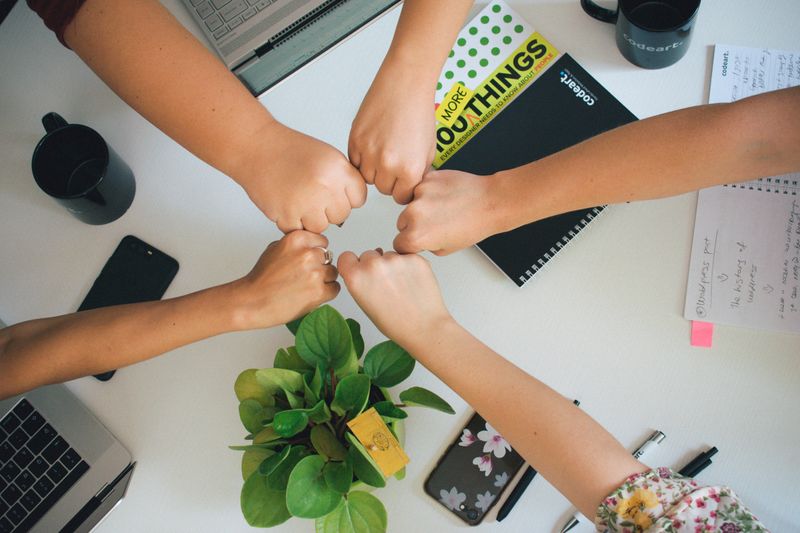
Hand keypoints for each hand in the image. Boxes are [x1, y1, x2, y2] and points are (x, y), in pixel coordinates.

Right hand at [230, 231, 339, 328]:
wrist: (252, 302)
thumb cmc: (261, 279)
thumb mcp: (274, 248)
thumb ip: (296, 244)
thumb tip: (312, 246)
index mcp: (297, 239)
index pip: (322, 241)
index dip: (316, 252)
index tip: (308, 261)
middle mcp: (307, 254)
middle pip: (329, 257)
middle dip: (320, 266)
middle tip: (304, 276)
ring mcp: (315, 273)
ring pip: (333, 273)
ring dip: (324, 280)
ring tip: (306, 286)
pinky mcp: (319, 292)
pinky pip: (335, 288)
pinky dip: (326, 293)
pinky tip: (310, 295)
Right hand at [240, 124, 366, 232]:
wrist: (257, 147)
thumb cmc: (290, 150)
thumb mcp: (328, 156)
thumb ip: (343, 179)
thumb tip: (352, 203)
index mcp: (338, 169)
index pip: (359, 198)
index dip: (347, 197)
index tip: (335, 192)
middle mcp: (325, 186)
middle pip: (341, 215)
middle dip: (329, 209)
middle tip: (312, 195)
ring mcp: (306, 202)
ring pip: (321, 227)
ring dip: (311, 218)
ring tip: (299, 199)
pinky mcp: (287, 215)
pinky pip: (299, 231)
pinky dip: (292, 222)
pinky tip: (287, 203)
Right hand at [337, 250, 450, 347]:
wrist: (424, 327)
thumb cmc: (395, 323)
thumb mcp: (365, 304)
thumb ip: (359, 282)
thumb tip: (363, 266)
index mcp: (356, 277)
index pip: (346, 257)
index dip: (353, 264)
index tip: (359, 270)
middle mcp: (373, 265)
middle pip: (368, 254)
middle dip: (374, 266)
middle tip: (385, 285)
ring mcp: (395, 259)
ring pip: (388, 255)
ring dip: (393, 265)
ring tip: (401, 286)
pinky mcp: (414, 258)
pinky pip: (406, 256)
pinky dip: (409, 266)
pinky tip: (413, 283)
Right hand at [348, 58, 435, 203]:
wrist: (405, 84)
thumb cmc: (419, 111)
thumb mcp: (429, 149)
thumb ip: (418, 173)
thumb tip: (409, 188)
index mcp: (410, 169)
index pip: (402, 197)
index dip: (403, 188)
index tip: (403, 181)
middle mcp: (388, 164)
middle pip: (383, 189)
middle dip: (389, 179)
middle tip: (394, 162)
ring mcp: (369, 153)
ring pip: (367, 178)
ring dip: (374, 170)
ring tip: (383, 152)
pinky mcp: (354, 140)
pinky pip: (355, 162)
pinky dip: (362, 158)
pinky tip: (374, 144)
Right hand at [394, 170, 502, 254]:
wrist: (490, 202)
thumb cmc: (474, 225)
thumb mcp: (446, 249)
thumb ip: (425, 245)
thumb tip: (416, 240)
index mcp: (417, 236)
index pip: (399, 244)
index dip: (409, 244)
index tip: (417, 241)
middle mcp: (414, 214)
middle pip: (402, 223)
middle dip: (414, 225)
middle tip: (435, 224)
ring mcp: (420, 194)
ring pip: (410, 204)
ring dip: (421, 207)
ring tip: (443, 209)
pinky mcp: (427, 179)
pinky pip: (420, 188)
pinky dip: (429, 192)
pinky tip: (444, 197)